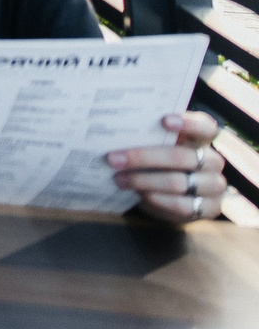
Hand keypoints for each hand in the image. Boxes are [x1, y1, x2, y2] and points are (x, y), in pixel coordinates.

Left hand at [108, 111, 225, 221]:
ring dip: (143, 181)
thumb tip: (117, 127)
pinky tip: (140, 194)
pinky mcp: (210, 208)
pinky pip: (181, 205)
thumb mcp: (157, 145)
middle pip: (181, 157)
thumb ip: (149, 135)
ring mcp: (214, 185)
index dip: (188, 123)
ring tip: (120, 179)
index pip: (205, 126)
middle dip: (143, 157)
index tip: (164, 120)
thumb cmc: (160, 160)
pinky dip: (157, 199)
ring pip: (178, 182)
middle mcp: (213, 161)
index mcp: (203, 138)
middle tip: (114, 159)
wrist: (173, 194)